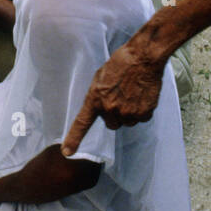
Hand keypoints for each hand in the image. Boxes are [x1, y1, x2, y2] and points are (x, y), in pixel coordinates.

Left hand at [61, 37, 165, 154]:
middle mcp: (110, 109)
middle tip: (120, 96)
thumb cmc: (121, 63)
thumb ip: (98, 96)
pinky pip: (141, 119)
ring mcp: (127, 113)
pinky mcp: (143, 113)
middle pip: (111, 124)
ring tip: (132, 93)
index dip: (74, 139)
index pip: (82, 123)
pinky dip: (142, 110)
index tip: (67, 152)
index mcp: (95, 98)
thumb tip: (101, 108)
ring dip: (129, 112)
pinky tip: (142, 95)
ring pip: (127, 122)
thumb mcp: (100, 78)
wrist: (143, 57)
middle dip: (114, 114)